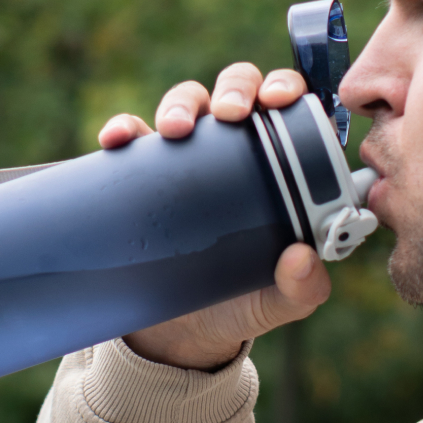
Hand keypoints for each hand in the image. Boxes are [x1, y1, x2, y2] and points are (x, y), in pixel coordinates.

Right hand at [98, 63, 331, 369]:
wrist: (179, 335)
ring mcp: (185, 158)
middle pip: (236, 90)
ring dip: (181, 103)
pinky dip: (123, 128)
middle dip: (235, 88)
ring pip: (186, 102)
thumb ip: (305, 288)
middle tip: (231, 114)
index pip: (287, 108)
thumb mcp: (282, 301)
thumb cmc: (242, 304)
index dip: (285, 87)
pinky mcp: (140, 175)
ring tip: (175, 130)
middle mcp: (233, 148)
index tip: (278, 98)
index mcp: (278, 163)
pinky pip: (130, 137)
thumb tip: (301, 257)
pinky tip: (117, 138)